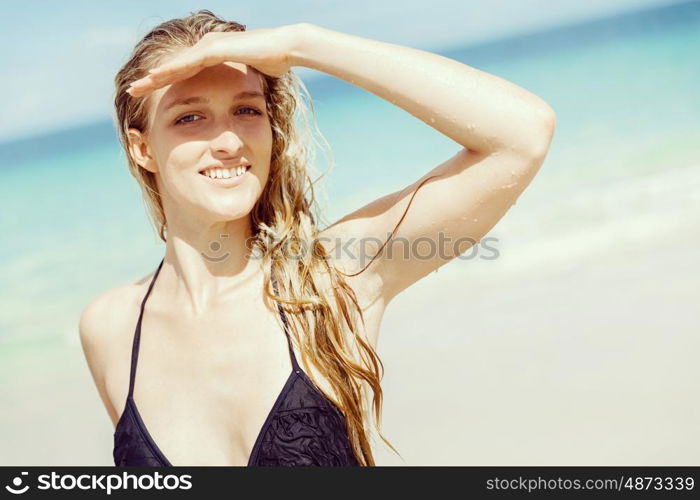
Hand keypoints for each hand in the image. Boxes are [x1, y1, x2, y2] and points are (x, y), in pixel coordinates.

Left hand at [126, 24, 302, 96]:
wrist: (288, 48)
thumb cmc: (275, 63)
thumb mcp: (251, 79)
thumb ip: (239, 85)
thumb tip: (238, 102)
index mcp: (213, 54)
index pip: (183, 71)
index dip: (165, 83)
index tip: (149, 94)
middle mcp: (207, 46)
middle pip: (174, 66)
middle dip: (152, 79)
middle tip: (131, 89)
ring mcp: (210, 45)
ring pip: (176, 64)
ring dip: (155, 76)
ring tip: (136, 86)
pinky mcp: (215, 48)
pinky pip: (188, 63)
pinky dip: (170, 71)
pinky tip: (155, 79)